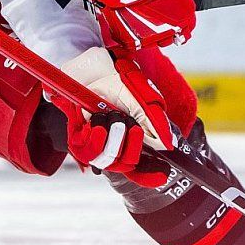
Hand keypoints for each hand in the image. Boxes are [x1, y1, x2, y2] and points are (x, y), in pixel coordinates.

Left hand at [58, 47, 174, 187]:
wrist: (94, 69)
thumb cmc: (118, 83)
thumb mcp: (141, 100)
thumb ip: (153, 123)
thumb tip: (167, 145)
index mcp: (130, 139)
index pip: (140, 168)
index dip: (150, 175)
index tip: (162, 175)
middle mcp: (113, 145)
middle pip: (126, 165)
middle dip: (130, 145)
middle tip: (129, 124)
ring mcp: (94, 144)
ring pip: (107, 160)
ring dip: (113, 139)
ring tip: (112, 118)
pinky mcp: (77, 139)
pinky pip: (87, 152)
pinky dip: (96, 137)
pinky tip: (97, 123)